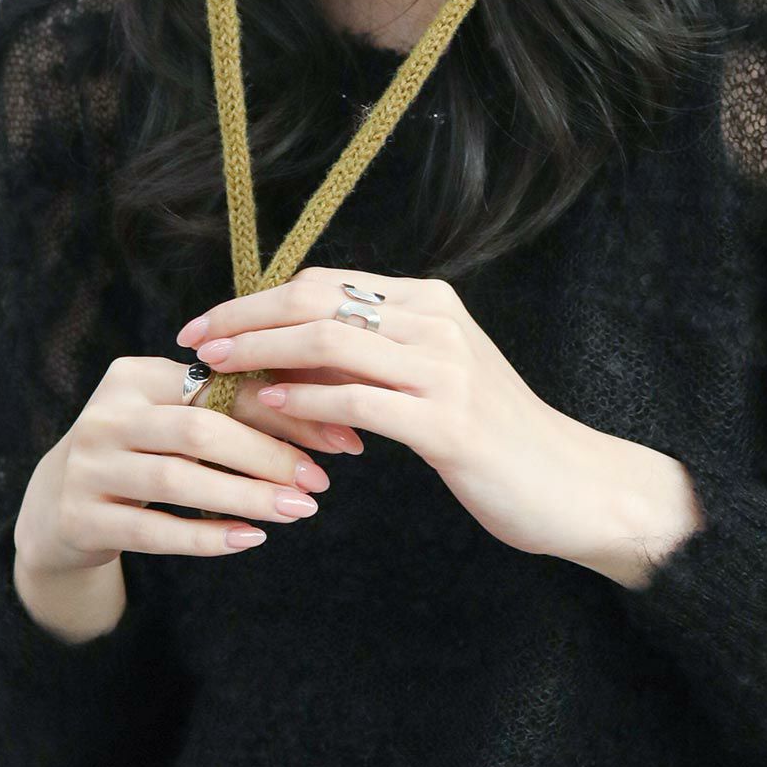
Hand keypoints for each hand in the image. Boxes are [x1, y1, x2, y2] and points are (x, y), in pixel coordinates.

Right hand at [12, 354, 340, 581]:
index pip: (218, 385)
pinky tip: (250, 539)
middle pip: (199, 429)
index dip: (280, 409)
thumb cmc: (140, 453)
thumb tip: (327, 410)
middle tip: (319, 482)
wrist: (54, 507)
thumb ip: (230, 407)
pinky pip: (152, 530)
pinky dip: (205, 536)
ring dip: (245, 496)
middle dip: (267, 455)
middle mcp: (105, 414)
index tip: (335, 436)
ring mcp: (87, 467)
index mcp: (134, 375)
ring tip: (297, 511)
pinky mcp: (79, 518)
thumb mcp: (171, 418)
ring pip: (177, 480)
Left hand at [176, 264, 644, 567]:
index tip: (209, 323)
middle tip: (194, 340)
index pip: (327, 283)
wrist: (571, 484)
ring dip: (263, 353)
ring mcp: (445, 371)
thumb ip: (370, 358)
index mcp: (430, 302)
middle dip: (247, 318)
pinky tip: (273, 407)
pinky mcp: (449, 424)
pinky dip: (309, 400)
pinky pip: (362, 400)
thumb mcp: (430, 380)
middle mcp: (436, 323)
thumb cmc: (493, 435)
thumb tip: (283, 352)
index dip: (259, 299)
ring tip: (216, 369)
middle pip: (320, 300)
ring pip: (332, 341)